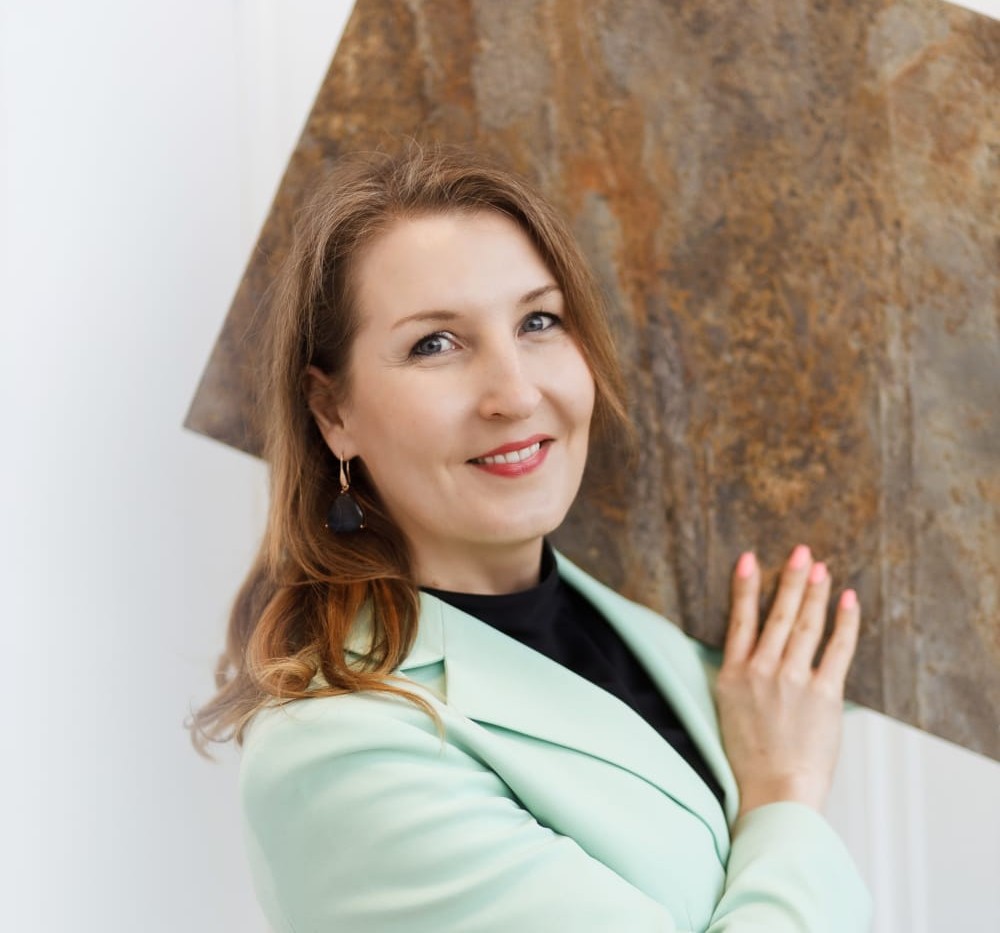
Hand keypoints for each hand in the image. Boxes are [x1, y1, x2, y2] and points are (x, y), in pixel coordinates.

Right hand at [716, 545, 859, 821]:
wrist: (775, 792)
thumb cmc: (750, 760)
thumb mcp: (728, 711)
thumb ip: (739, 678)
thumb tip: (754, 653)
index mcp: (733, 675)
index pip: (738, 620)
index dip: (744, 587)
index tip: (748, 558)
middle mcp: (761, 671)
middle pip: (777, 614)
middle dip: (789, 579)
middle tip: (799, 552)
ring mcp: (793, 680)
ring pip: (806, 624)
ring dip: (814, 593)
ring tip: (820, 568)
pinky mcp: (823, 693)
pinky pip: (837, 648)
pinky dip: (844, 622)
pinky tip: (847, 600)